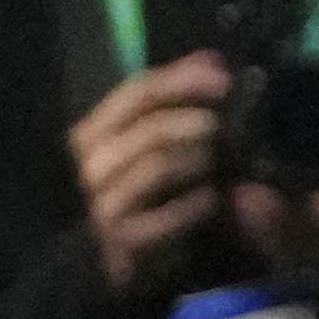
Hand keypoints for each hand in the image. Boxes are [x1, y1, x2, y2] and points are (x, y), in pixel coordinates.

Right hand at [68, 63, 232, 293]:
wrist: (120, 262)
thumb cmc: (145, 192)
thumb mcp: (156, 139)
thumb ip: (177, 96)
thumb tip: (210, 57)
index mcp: (95, 133)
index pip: (137, 92)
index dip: (183, 80)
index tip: (225, 77)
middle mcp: (92, 166)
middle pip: (150, 128)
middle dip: (196, 122)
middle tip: (226, 126)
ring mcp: (105, 205)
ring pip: (158, 166)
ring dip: (199, 158)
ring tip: (220, 160)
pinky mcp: (125, 241)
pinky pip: (169, 214)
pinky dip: (198, 203)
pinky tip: (213, 199)